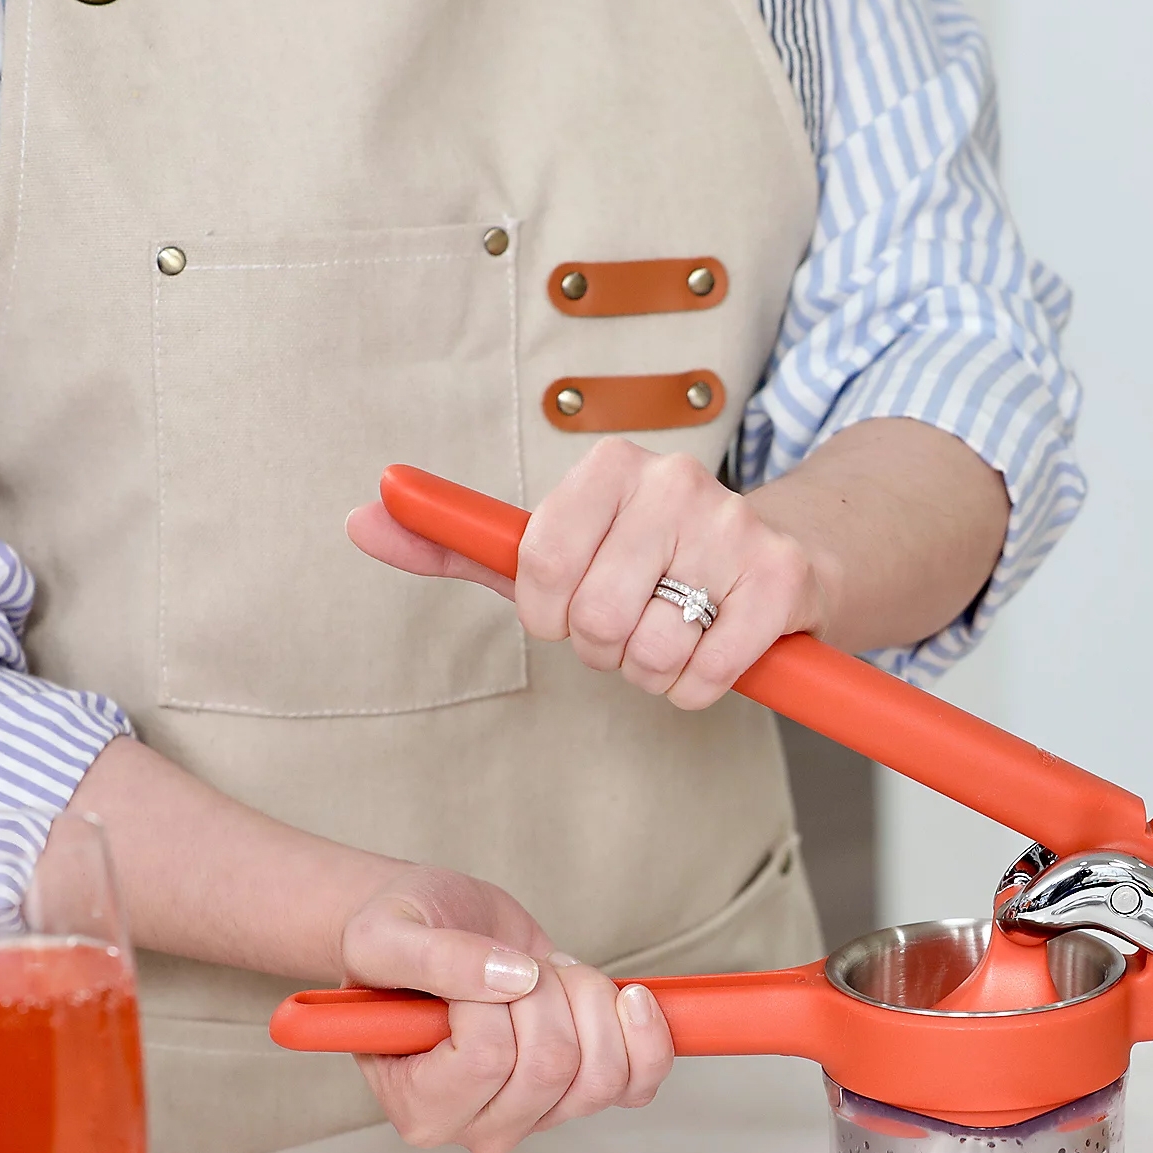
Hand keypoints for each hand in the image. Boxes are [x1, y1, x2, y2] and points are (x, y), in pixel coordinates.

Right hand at [338, 865, 673, 1152]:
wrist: (442, 931)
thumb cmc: (400, 939)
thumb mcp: (385, 934)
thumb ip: (435, 958)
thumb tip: (512, 978)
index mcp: (419, 1105)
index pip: (486, 1059)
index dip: (493, 997)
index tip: (476, 964)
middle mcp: (479, 1126)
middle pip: (551, 1066)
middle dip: (547, 991)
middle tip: (519, 964)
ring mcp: (538, 1116)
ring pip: (601, 1073)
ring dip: (589, 1001)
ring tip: (552, 975)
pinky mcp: (585, 1091)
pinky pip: (640, 1083)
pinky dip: (646, 1034)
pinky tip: (628, 997)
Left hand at [348, 439, 834, 708]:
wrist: (791, 555)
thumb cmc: (657, 562)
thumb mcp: (559, 545)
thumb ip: (462, 541)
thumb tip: (360, 517)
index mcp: (610, 466)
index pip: (538, 568)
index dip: (552, 615)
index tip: (576, 609)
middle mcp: (673, 482)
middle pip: (597, 618)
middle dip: (609, 648)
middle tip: (638, 626)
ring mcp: (732, 528)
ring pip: (653, 651)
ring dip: (657, 672)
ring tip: (680, 639)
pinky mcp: (780, 580)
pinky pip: (710, 673)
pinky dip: (703, 686)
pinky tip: (716, 654)